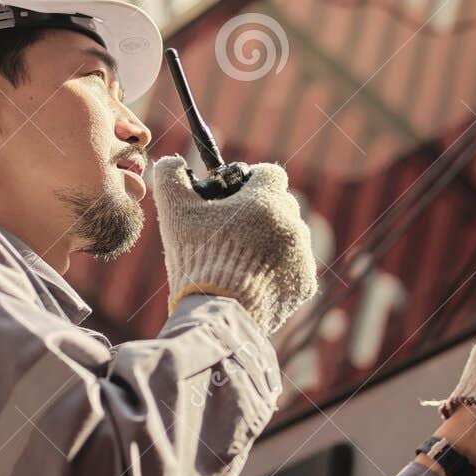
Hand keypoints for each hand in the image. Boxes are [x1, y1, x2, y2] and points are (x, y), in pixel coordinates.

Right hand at [151, 155, 316, 334]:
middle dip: (261, 211)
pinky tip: (254, 278)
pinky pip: (295, 267)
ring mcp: (302, 256)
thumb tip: (171, 162)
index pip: (269, 174)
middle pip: (282, 204)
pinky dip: (278, 269)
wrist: (217, 312)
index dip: (250, 181)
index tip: (234, 195)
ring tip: (242, 258)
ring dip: (272, 240)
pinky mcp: (304, 284)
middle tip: (234, 229)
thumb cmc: (196, 258)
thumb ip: (171, 176)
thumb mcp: (175, 211)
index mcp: (266, 201)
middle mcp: (292, 225)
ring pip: (290, 237)